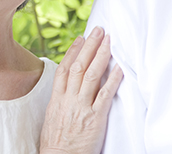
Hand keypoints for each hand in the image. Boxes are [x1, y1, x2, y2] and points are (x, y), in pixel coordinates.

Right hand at [39, 26, 122, 153]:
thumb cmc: (56, 143)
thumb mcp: (52, 118)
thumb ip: (60, 101)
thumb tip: (66, 89)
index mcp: (57, 99)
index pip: (64, 68)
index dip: (73, 51)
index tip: (80, 38)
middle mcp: (68, 99)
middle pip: (79, 66)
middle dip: (89, 46)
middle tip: (98, 30)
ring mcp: (81, 107)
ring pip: (91, 75)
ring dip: (101, 55)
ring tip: (109, 40)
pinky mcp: (95, 118)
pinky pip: (105, 94)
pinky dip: (113, 79)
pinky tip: (119, 67)